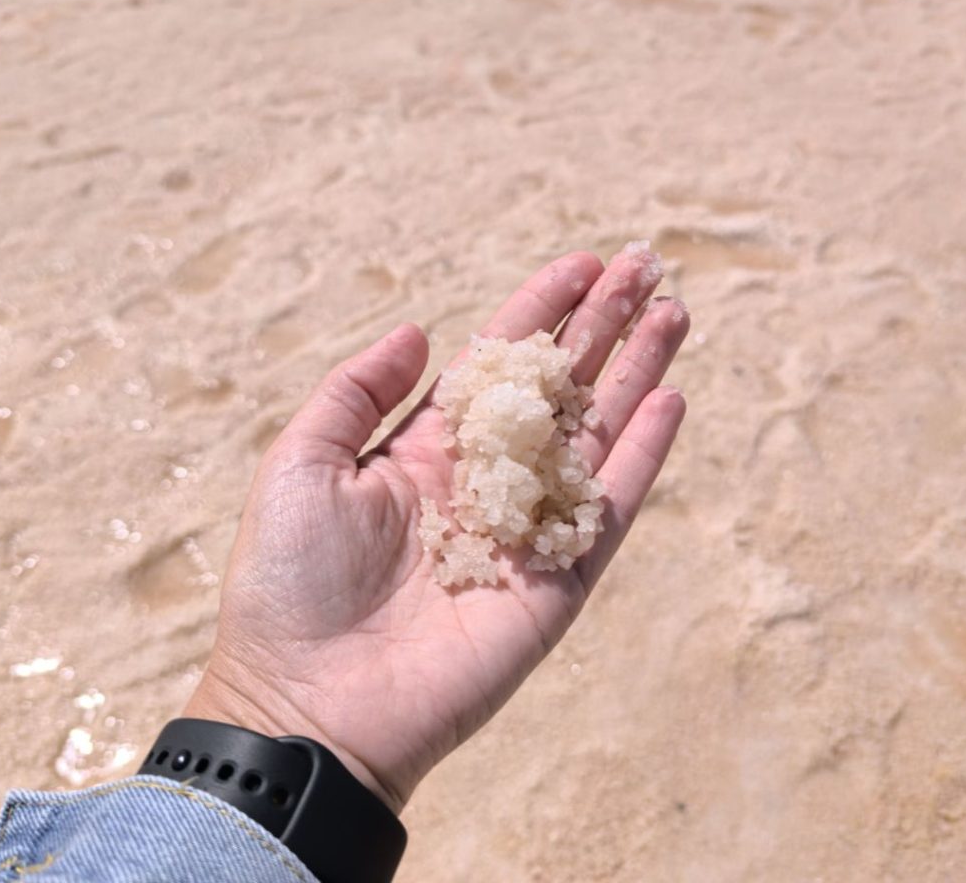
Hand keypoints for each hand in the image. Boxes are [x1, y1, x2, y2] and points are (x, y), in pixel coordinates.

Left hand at [184, 250, 688, 812]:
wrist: (311, 702)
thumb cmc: (291, 582)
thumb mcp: (302, 461)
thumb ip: (359, 392)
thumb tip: (421, 329)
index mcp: (428, 448)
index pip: (498, 362)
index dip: (540, 310)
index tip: (582, 264)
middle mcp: (487, 478)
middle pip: (559, 387)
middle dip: (603, 326)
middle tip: (647, 266)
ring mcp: (527, 528)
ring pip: (596, 435)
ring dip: (638, 374)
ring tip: (675, 313)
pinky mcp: (557, 581)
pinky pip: (609, 508)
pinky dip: (642, 456)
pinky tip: (671, 400)